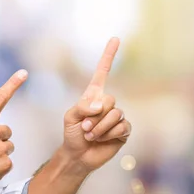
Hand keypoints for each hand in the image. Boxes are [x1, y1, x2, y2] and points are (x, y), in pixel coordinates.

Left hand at [62, 38, 131, 172]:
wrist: (78, 155)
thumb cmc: (71, 134)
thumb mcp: (70, 117)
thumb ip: (82, 107)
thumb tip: (101, 106)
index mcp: (93, 95)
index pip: (102, 72)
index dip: (109, 55)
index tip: (115, 38)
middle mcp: (107, 103)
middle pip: (110, 99)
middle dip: (95, 116)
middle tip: (85, 127)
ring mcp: (116, 116)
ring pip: (116, 115)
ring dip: (100, 127)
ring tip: (91, 135)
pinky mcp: (123, 131)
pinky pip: (122, 127)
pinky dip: (108, 134)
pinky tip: (101, 140)